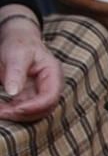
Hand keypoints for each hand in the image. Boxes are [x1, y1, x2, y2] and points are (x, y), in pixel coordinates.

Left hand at [0, 6, 63, 122]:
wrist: (18, 39)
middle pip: (44, 109)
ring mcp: (41, 93)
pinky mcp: (31, 97)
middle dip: (23, 113)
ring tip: (0, 112)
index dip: (35, 107)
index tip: (15, 109)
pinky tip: (2, 109)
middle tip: (2, 112)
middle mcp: (51, 87)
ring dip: (17, 115)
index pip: (50, 97)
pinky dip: (13, 111)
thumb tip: (13, 92)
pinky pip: (24, 109)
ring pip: (35, 113)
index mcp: (53, 74)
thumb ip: (16, 72)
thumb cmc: (20, 43)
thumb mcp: (17, 53)